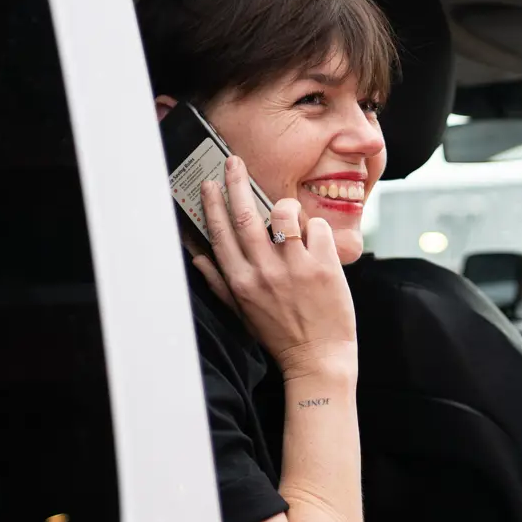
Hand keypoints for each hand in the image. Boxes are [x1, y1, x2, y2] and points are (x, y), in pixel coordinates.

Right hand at [190, 156, 356, 381]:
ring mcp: (295, 267)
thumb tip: (197, 257)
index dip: (213, 204)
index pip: (221, 233)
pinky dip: (316, 227)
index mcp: (240, 282)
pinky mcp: (324, 266)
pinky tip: (316, 241)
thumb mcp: (242, 312)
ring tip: (288, 213)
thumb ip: (219, 283)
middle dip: (237, 183)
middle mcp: (264, 271)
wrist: (318, 358)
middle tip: (235, 162)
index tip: (210, 183)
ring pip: (284, 213)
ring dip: (285, 206)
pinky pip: (317, 227)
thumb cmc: (280, 336)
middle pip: (246, 215)